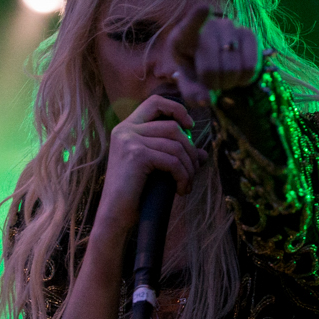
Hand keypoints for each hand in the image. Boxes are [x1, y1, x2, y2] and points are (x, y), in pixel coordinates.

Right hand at [94, 95, 207, 241]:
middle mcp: (125, 130)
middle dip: (190, 149)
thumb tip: (203, 154)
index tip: (190, 126)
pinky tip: (181, 190)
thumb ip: (175, 156)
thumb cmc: (134, 194)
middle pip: (172, 126)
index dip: (176, 109)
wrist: (115, 216)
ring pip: (176, 145)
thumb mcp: (157, 169)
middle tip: (193, 171)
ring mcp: (129, 140)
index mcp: (126, 128)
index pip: (155, 102)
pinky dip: (183, 176)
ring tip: (186, 184)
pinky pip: (173, 161)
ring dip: (189, 167)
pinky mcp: (136, 154)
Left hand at [168, 5, 260, 106]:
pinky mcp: (249, 34)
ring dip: (229, 83)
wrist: (213, 60)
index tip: (204, 9)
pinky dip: (245, 79)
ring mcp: (231, 26)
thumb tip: (206, 100)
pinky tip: (238, 77)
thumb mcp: (188, 82)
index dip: (197, 17)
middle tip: (213, 84)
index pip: (191, 24)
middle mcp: (209, 26)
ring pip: (234, 69)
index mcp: (184, 36)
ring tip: (224, 79)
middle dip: (213, 85)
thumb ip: (192, 93)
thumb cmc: (195, 69)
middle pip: (213, 68)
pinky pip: (251, 65)